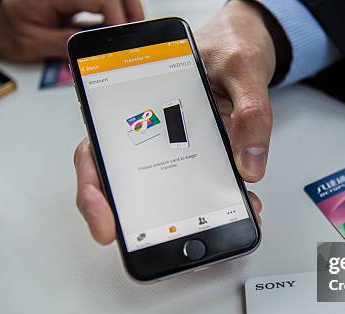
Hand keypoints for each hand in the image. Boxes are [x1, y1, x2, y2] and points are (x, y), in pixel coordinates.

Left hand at [0, 0, 144, 61]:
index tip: (122, 36)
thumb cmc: (8, 30)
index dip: (116, 16)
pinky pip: (102, 1)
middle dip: (129, 10)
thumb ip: (66, 45)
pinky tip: (119, 28)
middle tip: (138, 33)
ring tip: (132, 32)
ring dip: (125, 10)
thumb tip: (94, 50)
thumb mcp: (35, 43)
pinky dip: (114, 12)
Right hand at [74, 0, 272, 243]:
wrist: (246, 42)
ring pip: (166, 189)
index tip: (107, 222)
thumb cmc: (229, 45)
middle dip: (136, 218)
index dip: (94, 190)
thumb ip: (250, 111)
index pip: (98, 150)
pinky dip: (216, 202)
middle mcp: (150, 130)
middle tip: (153, 240)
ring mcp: (175, 146)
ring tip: (214, 225)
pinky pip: (201, 184)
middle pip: (125, 181)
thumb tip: (250, 166)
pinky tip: (238, 207)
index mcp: (135, 101)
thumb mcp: (243, 67)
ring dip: (186, 214)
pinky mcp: (201, 155)